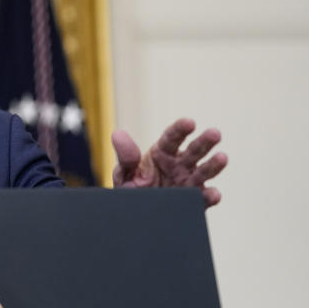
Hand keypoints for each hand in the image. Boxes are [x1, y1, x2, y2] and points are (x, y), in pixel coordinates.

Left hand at [111, 118, 226, 207]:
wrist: (136, 219)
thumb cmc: (130, 192)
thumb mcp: (124, 174)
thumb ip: (126, 157)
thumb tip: (118, 133)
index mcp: (162, 154)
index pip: (172, 138)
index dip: (181, 129)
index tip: (189, 122)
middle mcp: (179, 166)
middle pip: (194, 151)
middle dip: (204, 142)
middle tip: (215, 133)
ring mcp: (188, 183)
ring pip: (203, 172)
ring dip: (213, 165)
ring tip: (222, 157)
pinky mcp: (193, 203)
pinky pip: (202, 199)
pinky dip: (209, 196)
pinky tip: (214, 194)